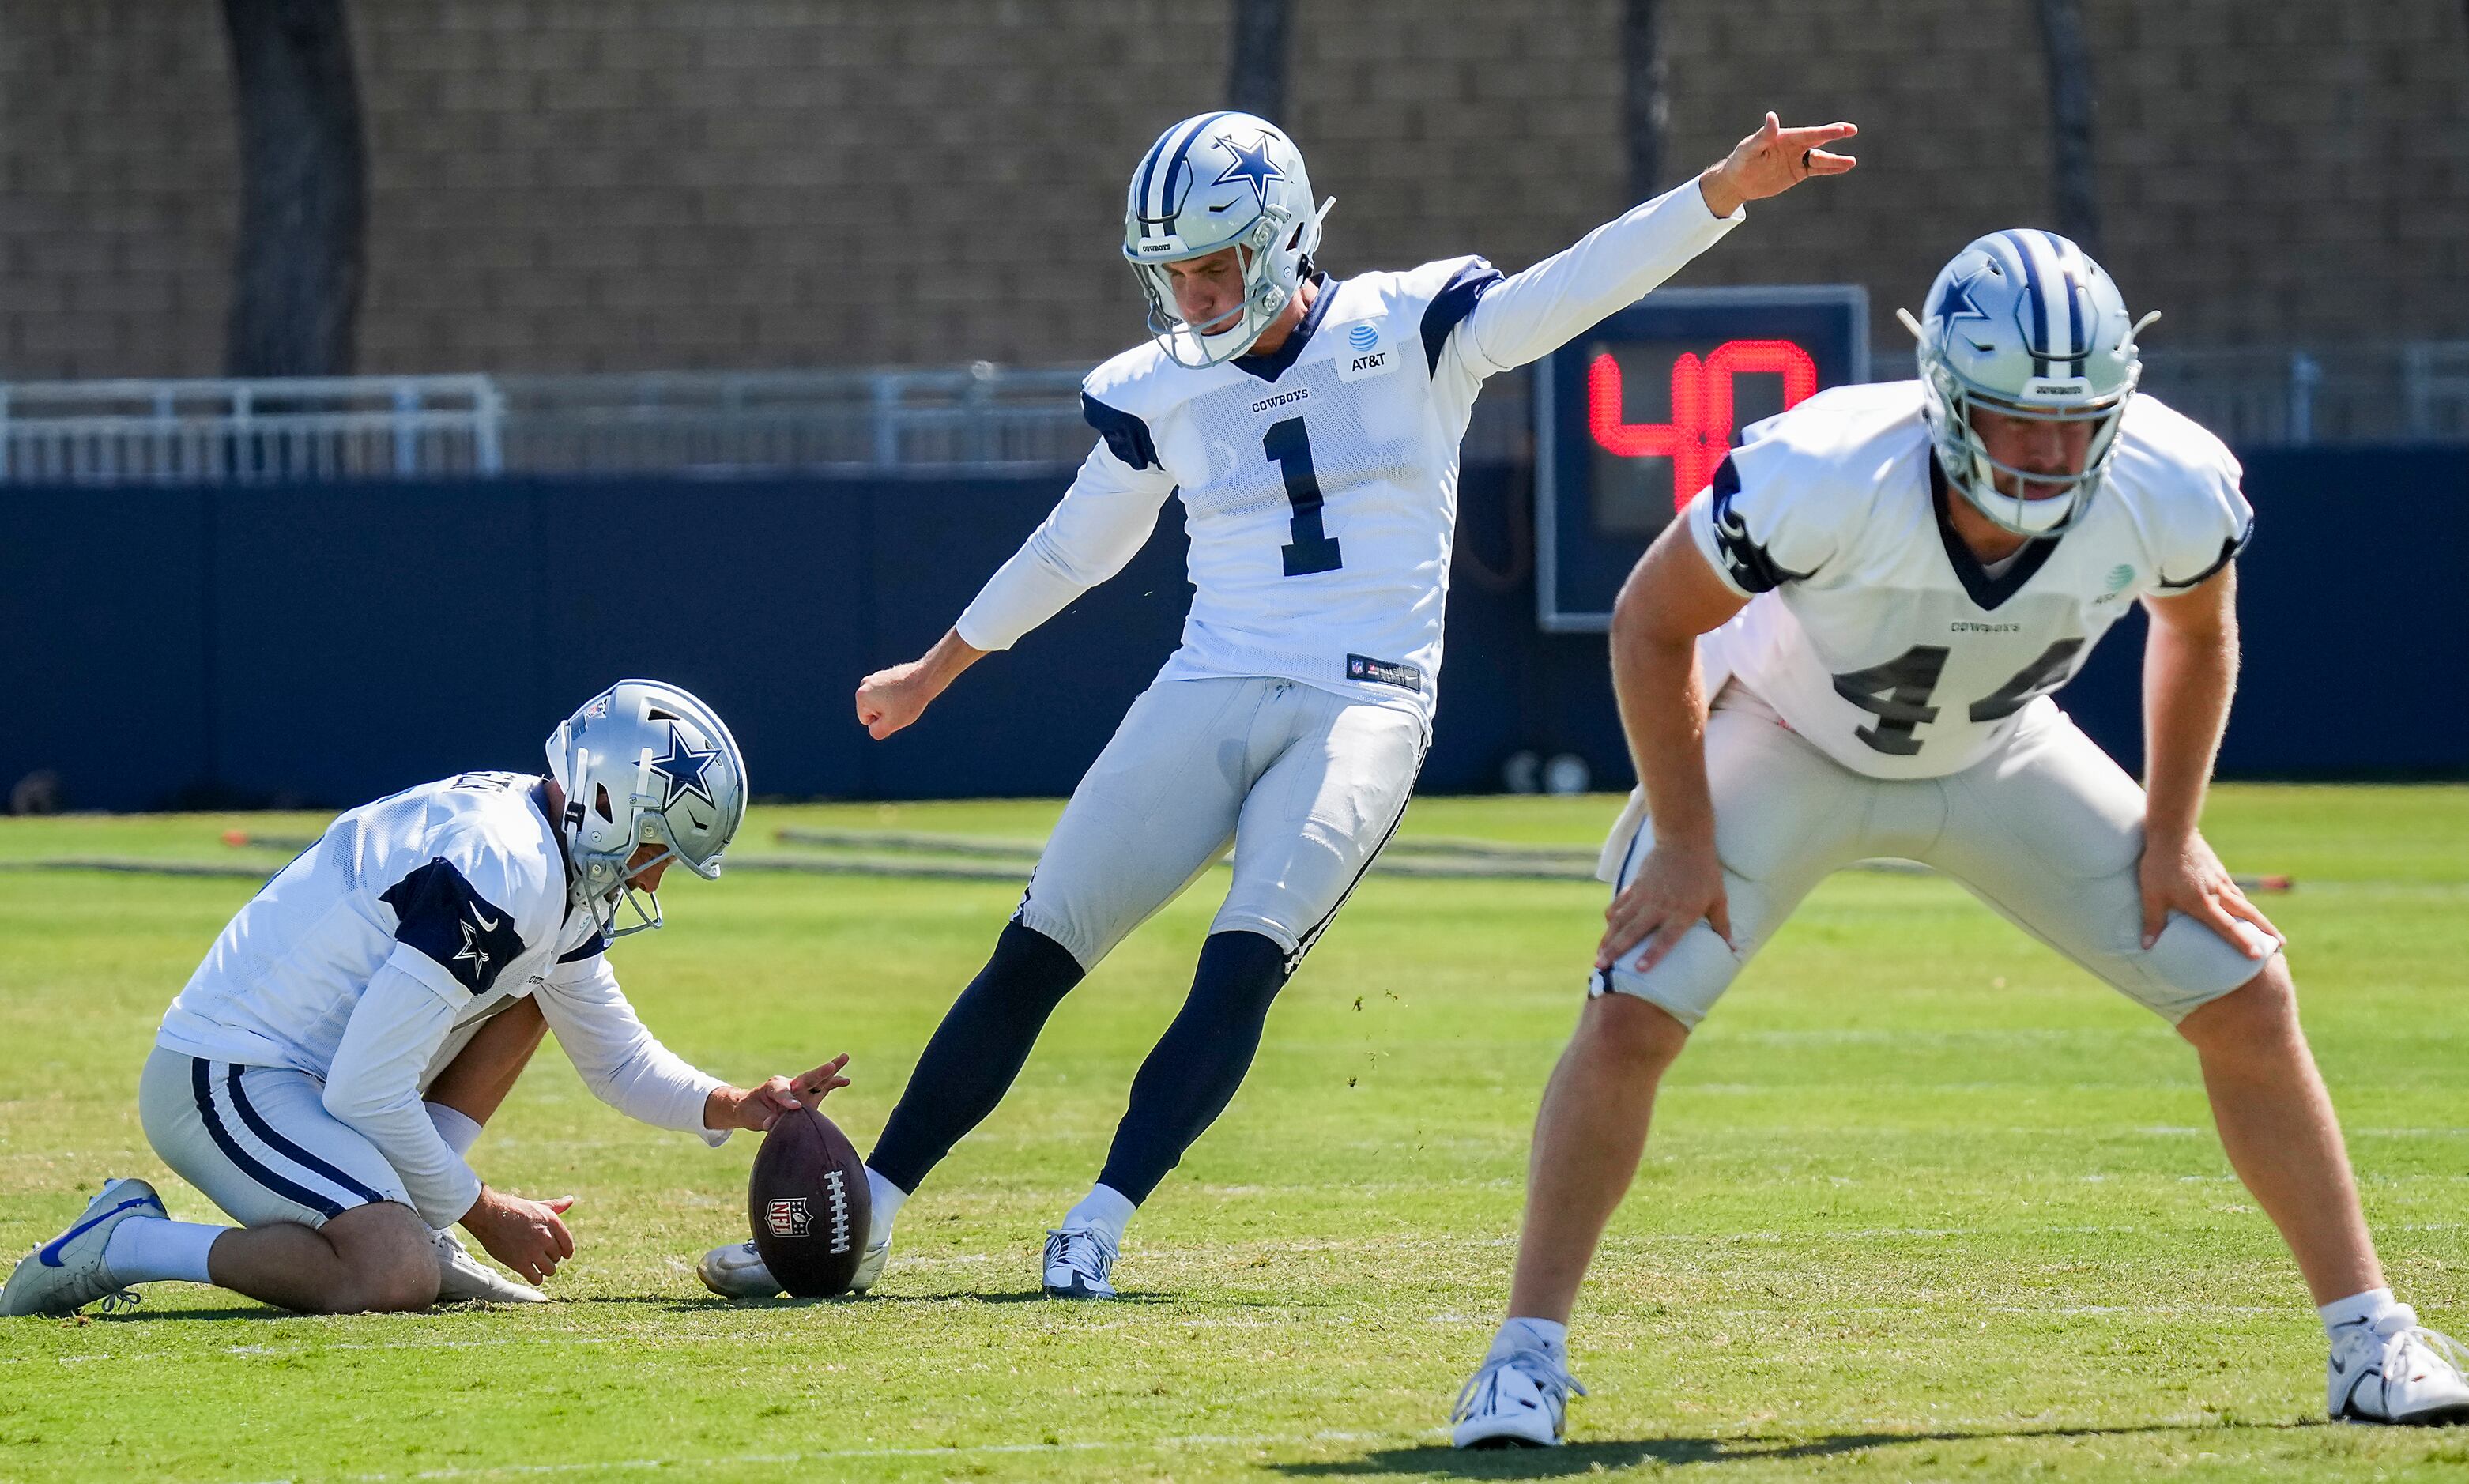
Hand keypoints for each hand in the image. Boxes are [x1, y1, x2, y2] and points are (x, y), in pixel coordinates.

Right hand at [459, 1187, 575, 1285]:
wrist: (488, 1214)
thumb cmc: (512, 1208)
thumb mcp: (537, 1205)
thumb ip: (555, 1206)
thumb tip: (570, 1200)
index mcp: (552, 1222)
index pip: (568, 1244)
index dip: (567, 1251)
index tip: (564, 1254)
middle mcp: (545, 1237)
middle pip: (557, 1257)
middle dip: (551, 1257)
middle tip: (541, 1255)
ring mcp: (532, 1251)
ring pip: (550, 1270)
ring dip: (545, 1269)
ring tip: (537, 1265)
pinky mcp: (519, 1263)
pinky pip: (536, 1278)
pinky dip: (536, 1278)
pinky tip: (531, 1274)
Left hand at [706, 1054, 852, 1132]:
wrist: (755, 1108)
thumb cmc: (752, 1110)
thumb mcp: (753, 1116)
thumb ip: (764, 1120)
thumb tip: (772, 1124)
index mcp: (773, 1087)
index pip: (783, 1093)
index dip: (788, 1100)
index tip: (796, 1108)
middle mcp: (791, 1085)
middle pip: (806, 1078)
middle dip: (819, 1073)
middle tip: (831, 1066)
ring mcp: (802, 1091)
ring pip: (818, 1080)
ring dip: (831, 1071)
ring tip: (845, 1057)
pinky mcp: (810, 1097)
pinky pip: (824, 1089)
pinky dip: (834, 1084)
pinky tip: (846, 1081)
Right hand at [854, 658, 945, 739]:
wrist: (926, 678)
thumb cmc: (909, 702)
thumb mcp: (892, 724)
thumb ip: (877, 731)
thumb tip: (872, 728)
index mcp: (861, 696)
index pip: (867, 721)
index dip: (883, 722)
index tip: (895, 711)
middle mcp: (864, 684)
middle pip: (873, 710)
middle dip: (886, 712)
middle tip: (901, 705)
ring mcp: (876, 677)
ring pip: (881, 702)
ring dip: (892, 704)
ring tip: (905, 698)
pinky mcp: (887, 674)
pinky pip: (889, 693)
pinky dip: (897, 696)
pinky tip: (907, 692)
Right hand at [1598, 840, 1732, 973]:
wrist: (1684, 841)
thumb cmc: (1705, 872)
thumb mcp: (1719, 898)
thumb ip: (1723, 925)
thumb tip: (1735, 950)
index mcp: (1682, 912)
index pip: (1665, 938)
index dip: (1652, 954)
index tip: (1638, 969)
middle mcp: (1660, 905)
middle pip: (1634, 932)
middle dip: (1616, 950)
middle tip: (1601, 967)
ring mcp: (1644, 895)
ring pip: (1621, 921)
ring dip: (1608, 939)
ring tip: (1598, 957)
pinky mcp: (1635, 886)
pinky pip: (1619, 905)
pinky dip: (1611, 919)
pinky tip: (1606, 931)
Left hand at [1698, 113, 1857, 216]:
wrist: (1738, 181)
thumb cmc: (1741, 161)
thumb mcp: (1750, 148)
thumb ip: (1764, 135)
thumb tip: (1772, 116)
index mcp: (1785, 137)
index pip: (1808, 134)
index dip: (1825, 132)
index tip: (1841, 129)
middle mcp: (1794, 146)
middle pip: (1818, 139)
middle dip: (1834, 135)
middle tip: (1852, 130)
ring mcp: (1797, 159)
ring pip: (1820, 158)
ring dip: (1835, 160)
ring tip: (1851, 162)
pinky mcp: (1798, 172)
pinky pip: (1817, 170)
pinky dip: (1830, 169)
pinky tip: (1844, 167)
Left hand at [2139, 829, 2281, 955]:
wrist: (2173, 831)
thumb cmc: (2159, 864)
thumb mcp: (2151, 894)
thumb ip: (2152, 922)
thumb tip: (2146, 947)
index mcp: (2203, 902)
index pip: (2227, 927)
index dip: (2243, 942)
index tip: (2258, 955)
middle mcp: (2218, 892)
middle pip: (2248, 914)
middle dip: (2266, 930)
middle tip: (2281, 944)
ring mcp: (2221, 880)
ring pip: (2245, 902)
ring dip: (2258, 917)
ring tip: (2269, 930)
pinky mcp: (2218, 870)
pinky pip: (2235, 890)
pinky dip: (2244, 902)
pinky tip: (2244, 905)